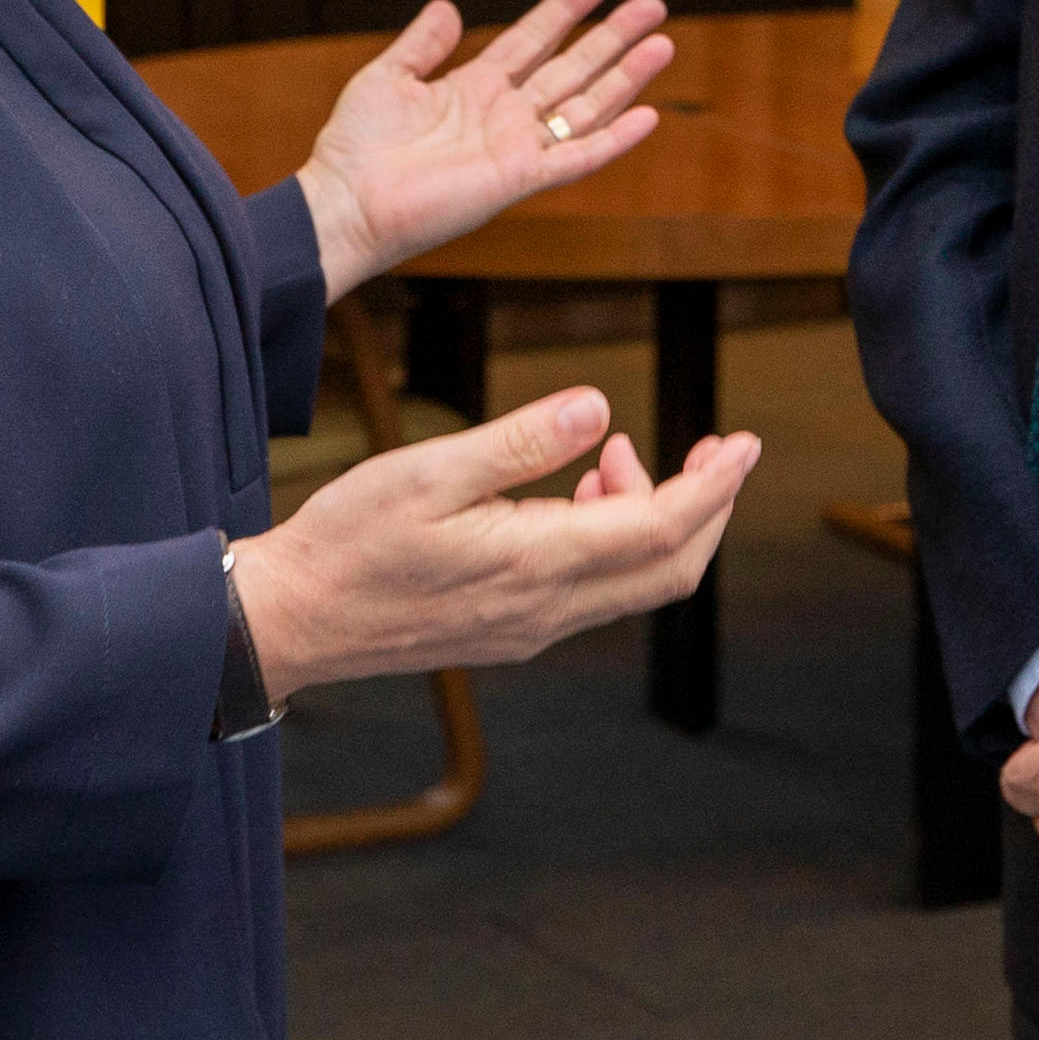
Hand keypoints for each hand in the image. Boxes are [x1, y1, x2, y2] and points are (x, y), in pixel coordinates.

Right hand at [228, 385, 757, 694]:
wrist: (293, 621)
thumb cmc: (349, 541)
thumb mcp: (430, 471)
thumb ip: (521, 441)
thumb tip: (602, 408)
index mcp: (537, 565)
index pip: (662, 530)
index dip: (715, 486)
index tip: (745, 444)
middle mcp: (549, 610)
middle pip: (670, 568)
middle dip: (707, 506)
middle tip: (713, 447)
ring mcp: (532, 628)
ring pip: (635, 582)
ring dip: (652, 517)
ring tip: (613, 455)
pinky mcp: (511, 632)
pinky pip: (594, 591)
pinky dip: (612, 539)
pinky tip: (578, 495)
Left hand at [294, 0, 674, 296]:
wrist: (346, 202)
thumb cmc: (356, 147)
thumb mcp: (387, 77)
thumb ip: (422, 43)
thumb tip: (448, 5)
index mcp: (474, 88)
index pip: (533, 39)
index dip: (566, 8)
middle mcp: (504, 116)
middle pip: (572, 67)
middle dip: (613, 36)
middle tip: (653, 5)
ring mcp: (517, 147)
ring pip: (586, 105)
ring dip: (625, 77)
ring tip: (662, 44)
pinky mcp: (520, 179)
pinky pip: (579, 157)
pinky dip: (614, 138)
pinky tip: (648, 115)